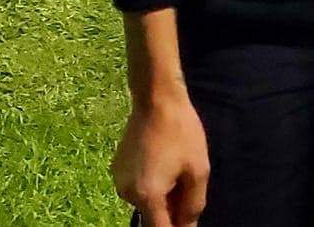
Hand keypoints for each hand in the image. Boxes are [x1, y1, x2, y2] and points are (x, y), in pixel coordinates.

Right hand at [112, 96, 209, 226]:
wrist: (157, 99)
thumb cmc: (181, 132)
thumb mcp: (198, 169)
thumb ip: (193, 204)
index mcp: (146, 196)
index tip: (185, 218)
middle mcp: (126, 194)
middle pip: (152, 215)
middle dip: (171, 207)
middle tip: (186, 180)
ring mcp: (117, 181)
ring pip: (145, 200)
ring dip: (161, 193)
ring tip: (176, 163)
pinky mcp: (116, 169)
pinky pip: (137, 185)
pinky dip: (151, 181)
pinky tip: (163, 157)